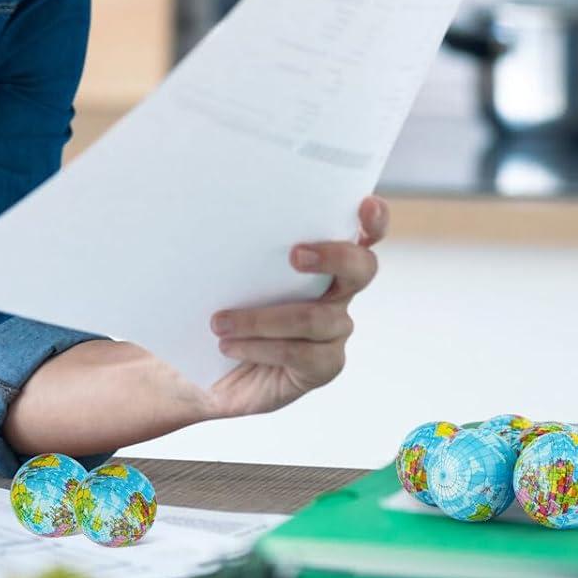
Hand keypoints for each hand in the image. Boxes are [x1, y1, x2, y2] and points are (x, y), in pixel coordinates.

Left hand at [203, 195, 388, 420]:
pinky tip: (228, 346)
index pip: (358, 235)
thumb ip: (230, 251)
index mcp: (319, 261)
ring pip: (315, 318)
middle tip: (295, 255)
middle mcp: (336, 293)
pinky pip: (299, 353)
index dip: (372, 221)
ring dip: (261, 318)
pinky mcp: (323, 366)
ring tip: (219, 322)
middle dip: (335, 257)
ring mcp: (334, 331)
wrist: (208, 373)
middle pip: (360, 269)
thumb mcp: (220, 278)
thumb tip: (205, 217)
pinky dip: (259, 347)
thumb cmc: (218, 313)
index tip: (366, 205)